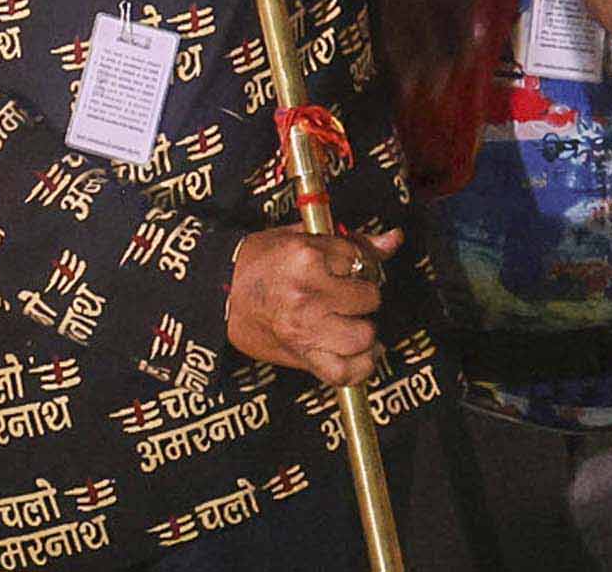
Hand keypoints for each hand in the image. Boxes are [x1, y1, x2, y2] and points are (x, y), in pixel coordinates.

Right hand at [223, 223, 395, 387]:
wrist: (218, 293)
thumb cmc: (257, 262)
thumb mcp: (300, 238)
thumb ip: (351, 242)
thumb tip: (393, 240)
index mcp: (306, 257)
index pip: (360, 259)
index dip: (359, 264)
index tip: (349, 268)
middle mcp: (308, 294)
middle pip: (369, 298)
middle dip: (362, 296)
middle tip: (346, 294)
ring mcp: (306, 328)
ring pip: (364, 335)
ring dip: (363, 329)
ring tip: (350, 321)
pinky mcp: (302, 355)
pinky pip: (346, 372)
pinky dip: (361, 366)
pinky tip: (361, 353)